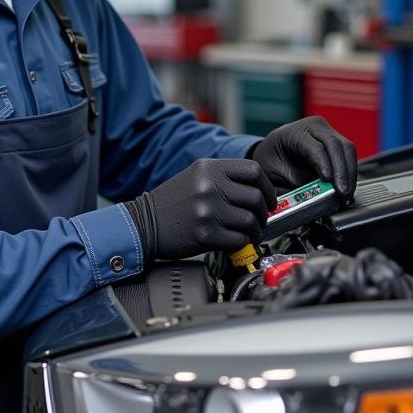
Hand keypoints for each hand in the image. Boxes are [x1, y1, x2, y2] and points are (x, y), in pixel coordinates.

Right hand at [125, 159, 275, 261]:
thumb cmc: (171, 203)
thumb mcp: (196, 177)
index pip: (254, 171)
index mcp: (209, 168)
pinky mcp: (205, 234)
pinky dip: (241, 243)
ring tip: (247, 233)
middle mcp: (210, 186)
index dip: (267, 187)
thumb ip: (224, 179)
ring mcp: (208, 210)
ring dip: (254, 231)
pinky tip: (233, 241)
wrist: (143, 224)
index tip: (268, 199)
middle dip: (263, 213)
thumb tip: (259, 192)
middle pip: (256, 197)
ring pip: (250, 221)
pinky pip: (239, 240)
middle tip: (259, 220)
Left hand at [248, 116, 357, 197]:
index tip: (329, 181)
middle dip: (342, 171)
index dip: (324, 164)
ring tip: (346, 194)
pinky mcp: (335, 141)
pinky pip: (348, 154)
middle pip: (336, 145)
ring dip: (350, 173)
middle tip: (343, 193)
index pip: (315, 147)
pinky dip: (349, 171)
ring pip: (347, 149)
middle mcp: (314, 126)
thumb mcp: (278, 173)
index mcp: (295, 132)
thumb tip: (319, 196)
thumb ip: (298, 183)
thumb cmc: (272, 161)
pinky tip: (347, 187)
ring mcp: (327, 131)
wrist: (272, 151)